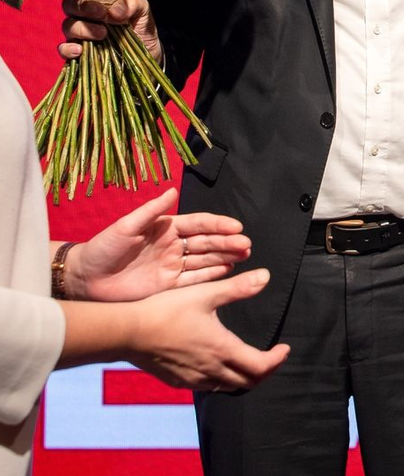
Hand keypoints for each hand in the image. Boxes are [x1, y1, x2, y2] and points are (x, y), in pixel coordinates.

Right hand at [60, 0, 162, 64]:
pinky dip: (67, 49)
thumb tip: (114, 11)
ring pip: (67, 25)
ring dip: (83, 28)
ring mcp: (79, 33)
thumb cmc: (141, 27)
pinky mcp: (78, 52)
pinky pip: (63, 49)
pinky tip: (79, 50)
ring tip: (103, 33)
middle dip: (83, 7)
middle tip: (102, 14)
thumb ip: (133, 3)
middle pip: (69, 5)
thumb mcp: (143, 11)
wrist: (147, 52)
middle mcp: (83, 14)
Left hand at [68, 187, 250, 300]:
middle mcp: (173, 245)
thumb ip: (151, 210)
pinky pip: (195, 279)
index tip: (236, 226)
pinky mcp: (168, 285)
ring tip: (244, 255)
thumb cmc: (103, 248)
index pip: (199, 224)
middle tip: (246, 244)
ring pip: (205, 260)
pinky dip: (212, 275)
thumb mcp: (126, 226)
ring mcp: (172, 265)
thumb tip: (173, 190)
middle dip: (228, 242)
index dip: (218, 225)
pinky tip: (228, 270)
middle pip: (207, 242)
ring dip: (225, 257)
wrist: (85, 279)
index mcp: (166, 228)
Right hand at [125, 268, 289, 390]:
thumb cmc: (166, 310)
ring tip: (249, 362)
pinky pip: (208, 387)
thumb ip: (238, 288)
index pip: (260, 366)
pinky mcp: (177, 381)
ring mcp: (193, 379)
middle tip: (272, 357)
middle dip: (265, 371)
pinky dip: (222, 380)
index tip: (284, 349)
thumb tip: (265, 277)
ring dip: (244, 378)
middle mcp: (211, 370)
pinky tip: (218, 366)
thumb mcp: (205, 294)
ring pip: (228, 387)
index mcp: (222, 349)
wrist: (128, 332)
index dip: (277, 359)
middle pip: (248, 382)